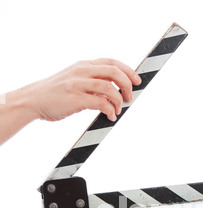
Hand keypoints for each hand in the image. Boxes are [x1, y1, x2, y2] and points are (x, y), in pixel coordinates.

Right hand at [20, 58, 141, 121]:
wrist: (33, 100)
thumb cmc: (54, 93)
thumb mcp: (74, 82)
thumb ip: (92, 84)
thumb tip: (111, 93)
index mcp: (83, 65)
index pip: (111, 62)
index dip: (128, 70)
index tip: (137, 80)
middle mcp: (81, 71)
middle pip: (113, 72)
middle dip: (127, 84)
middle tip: (130, 97)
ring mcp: (78, 84)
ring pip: (109, 87)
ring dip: (119, 99)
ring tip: (118, 109)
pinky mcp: (75, 99)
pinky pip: (100, 103)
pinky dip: (109, 109)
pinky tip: (110, 116)